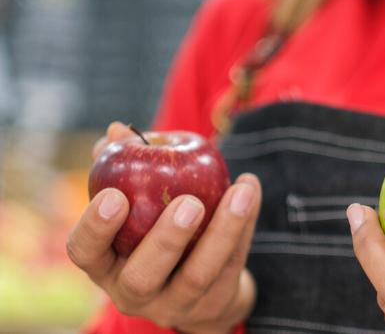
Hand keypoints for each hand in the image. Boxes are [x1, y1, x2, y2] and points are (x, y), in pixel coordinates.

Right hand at [69, 122, 261, 333]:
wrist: (198, 282)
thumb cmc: (152, 226)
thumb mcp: (135, 200)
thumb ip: (124, 164)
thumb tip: (117, 130)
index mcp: (104, 264)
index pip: (85, 252)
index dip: (95, 227)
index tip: (115, 195)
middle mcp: (133, 292)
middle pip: (143, 277)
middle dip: (165, 240)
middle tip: (189, 203)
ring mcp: (175, 303)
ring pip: (197, 276)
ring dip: (222, 231)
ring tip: (239, 193)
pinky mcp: (214, 301)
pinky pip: (231, 265)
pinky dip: (244, 226)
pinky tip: (250, 189)